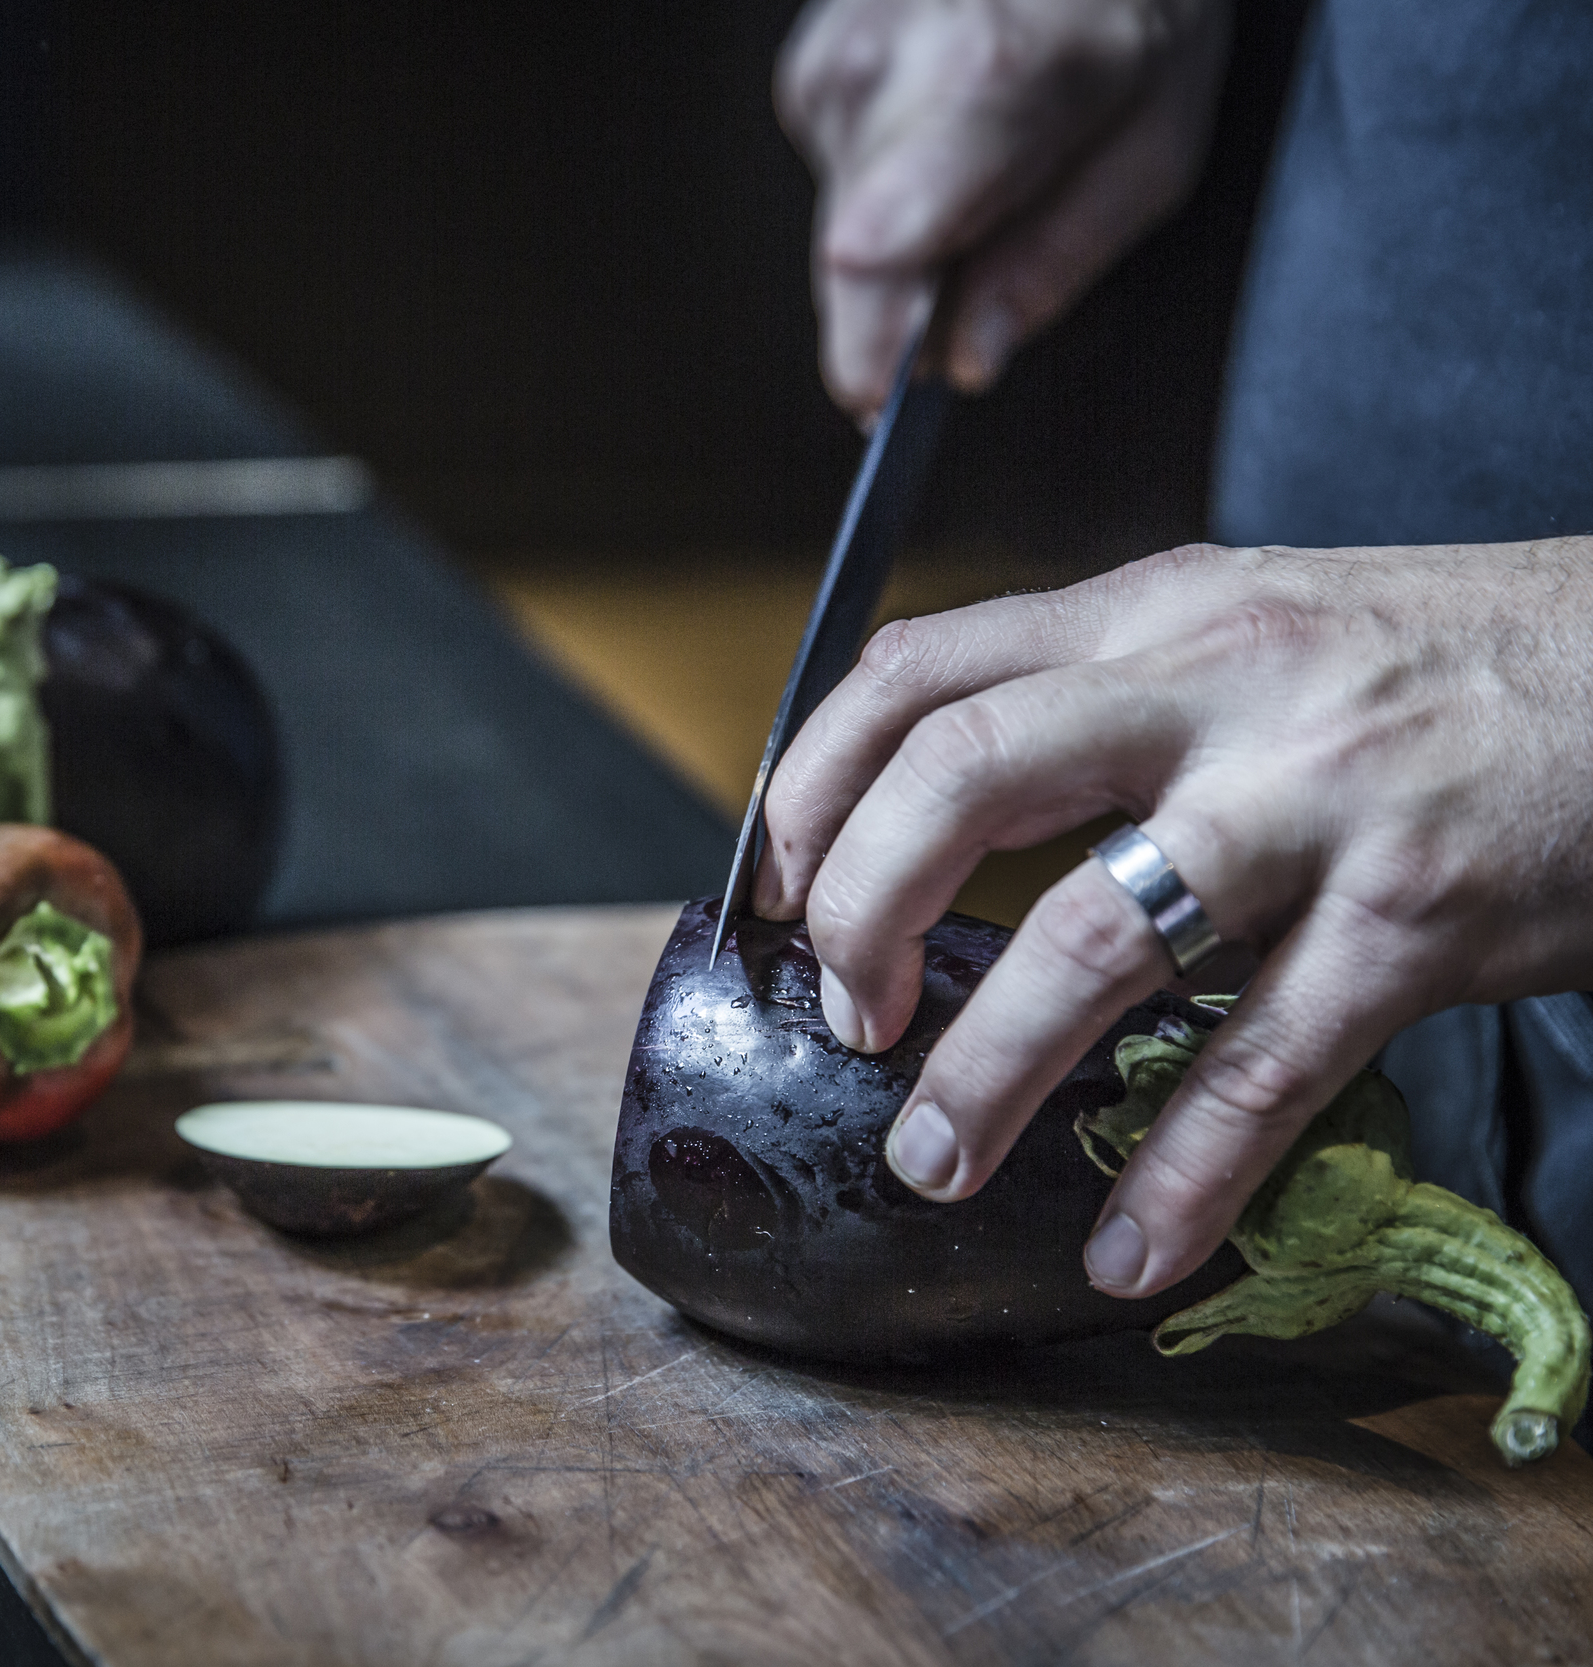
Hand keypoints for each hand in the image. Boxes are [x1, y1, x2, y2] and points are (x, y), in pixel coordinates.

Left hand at [753, 541, 1592, 1297]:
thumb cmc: (1448, 663)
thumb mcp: (1256, 625)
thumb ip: (1110, 694)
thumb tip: (947, 803)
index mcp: (1157, 613)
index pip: (916, 672)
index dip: (813, 783)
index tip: (777, 880)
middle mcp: (1216, 690)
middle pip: (958, 780)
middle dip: (859, 912)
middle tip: (848, 1012)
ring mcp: (1315, 805)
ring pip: (1089, 941)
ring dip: (985, 1071)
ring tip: (933, 1159)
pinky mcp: (1415, 921)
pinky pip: (1264, 1068)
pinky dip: (1184, 1175)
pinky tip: (1134, 1249)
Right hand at [776, 0, 1230, 419]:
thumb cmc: (1132, 10)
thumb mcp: (1154, 143)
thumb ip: (1055, 261)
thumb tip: (967, 357)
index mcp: (981, 76)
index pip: (880, 239)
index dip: (873, 332)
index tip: (880, 394)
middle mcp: (879, 65)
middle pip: (852, 261)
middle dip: (905, 312)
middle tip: (976, 312)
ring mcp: (828, 65)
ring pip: (844, 234)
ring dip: (911, 245)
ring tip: (991, 169)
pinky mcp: (807, 74)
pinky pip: (841, 189)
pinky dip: (893, 197)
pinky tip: (950, 142)